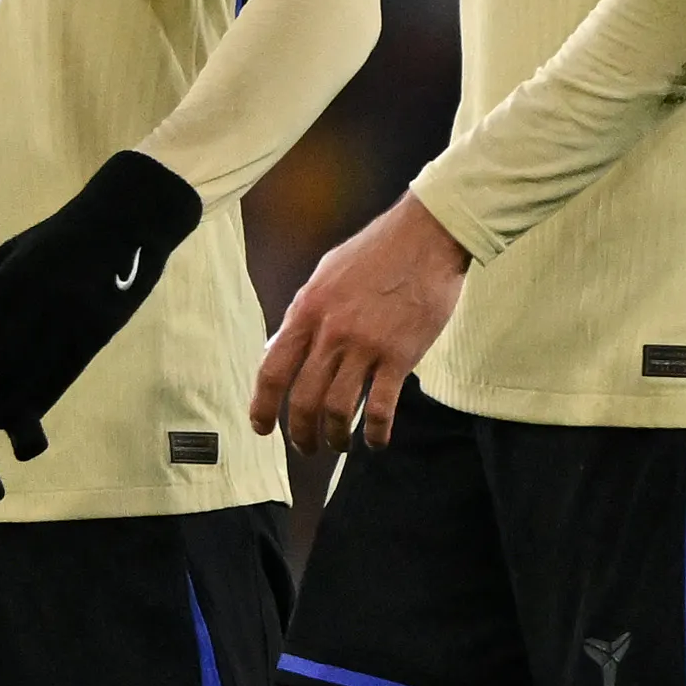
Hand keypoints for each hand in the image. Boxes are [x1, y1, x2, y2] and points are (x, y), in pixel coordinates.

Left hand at [0, 150, 200, 506]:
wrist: (125, 219)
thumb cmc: (60, 235)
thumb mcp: (13, 251)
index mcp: (13, 279)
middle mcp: (39, 302)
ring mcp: (71, 319)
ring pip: (31, 372)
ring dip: (4, 401)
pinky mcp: (98, 332)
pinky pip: (65, 372)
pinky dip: (42, 397)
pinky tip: (24, 414)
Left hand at [248, 191, 466, 451]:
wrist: (425, 237)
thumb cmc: (374, 253)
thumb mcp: (324, 276)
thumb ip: (302, 314)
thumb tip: (279, 347)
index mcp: (306, 312)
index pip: (272, 370)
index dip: (262, 406)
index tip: (261, 427)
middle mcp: (331, 333)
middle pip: (304, 399)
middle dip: (300, 432)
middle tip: (305, 447)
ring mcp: (366, 346)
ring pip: (338, 409)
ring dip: (334, 437)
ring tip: (338, 446)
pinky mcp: (400, 355)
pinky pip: (381, 406)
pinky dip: (375, 432)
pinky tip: (376, 441)